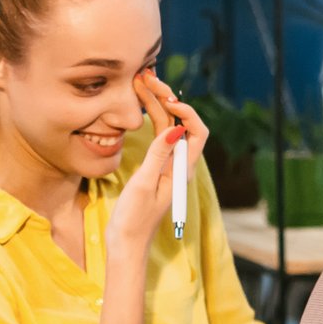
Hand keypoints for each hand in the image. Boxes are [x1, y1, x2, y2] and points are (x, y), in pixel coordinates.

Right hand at [108, 71, 206, 252]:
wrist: (125, 245)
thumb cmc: (133, 219)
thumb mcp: (144, 185)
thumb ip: (158, 156)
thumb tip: (175, 128)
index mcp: (182, 169)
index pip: (196, 132)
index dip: (186, 112)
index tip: (166, 99)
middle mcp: (178, 165)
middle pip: (180, 125)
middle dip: (167, 100)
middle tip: (148, 78)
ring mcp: (166, 166)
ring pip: (167, 129)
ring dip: (157, 106)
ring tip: (141, 83)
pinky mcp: (154, 169)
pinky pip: (157, 138)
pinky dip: (150, 120)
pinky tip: (139, 106)